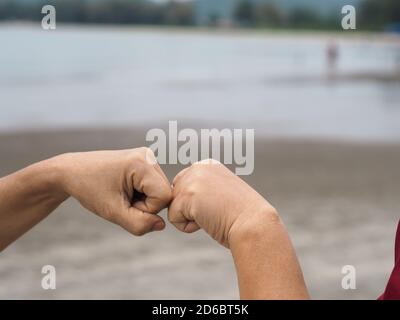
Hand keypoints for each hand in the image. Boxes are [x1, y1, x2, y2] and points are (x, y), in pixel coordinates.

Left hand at [54, 148, 171, 235]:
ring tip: (121, 194)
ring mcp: (146, 156)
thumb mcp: (112, 212)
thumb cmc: (89, 189)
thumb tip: (162, 225)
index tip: (124, 204)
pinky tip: (124, 190)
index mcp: (141, 162)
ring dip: (143, 200)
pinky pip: (154, 185)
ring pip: (160, 190)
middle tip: (121, 200)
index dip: (147, 209)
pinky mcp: (143, 160)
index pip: (164, 196)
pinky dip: (141, 194)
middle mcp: (148, 155)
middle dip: (145, 204)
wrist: (71, 171)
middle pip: (164, 193)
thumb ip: (139, 223)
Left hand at [168, 160, 277, 247]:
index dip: (197, 204)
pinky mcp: (187, 195)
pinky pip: (173, 218)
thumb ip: (202, 188)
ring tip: (213, 215)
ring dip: (190, 218)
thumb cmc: (241, 216)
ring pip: (174, 207)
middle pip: (176, 196)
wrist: (254, 225)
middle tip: (216, 211)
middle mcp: (199, 167)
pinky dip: (188, 227)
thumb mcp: (221, 192)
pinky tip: (208, 221)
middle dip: (191, 210)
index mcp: (208, 165)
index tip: (219, 205)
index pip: (184, 186)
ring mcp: (192, 179)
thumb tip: (179, 199)